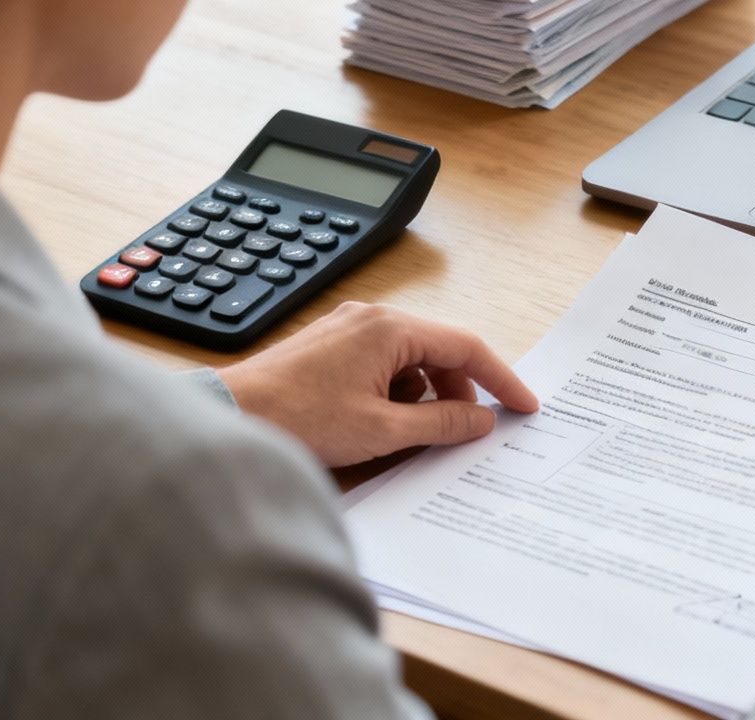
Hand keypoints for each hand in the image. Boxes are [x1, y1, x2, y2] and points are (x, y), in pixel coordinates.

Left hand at [217, 301, 538, 467]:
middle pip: (439, 352)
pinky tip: (381, 425)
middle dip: (457, 394)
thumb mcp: (382, 430)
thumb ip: (440, 424)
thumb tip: (481, 420)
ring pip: (411, 361)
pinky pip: (383, 365)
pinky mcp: (331, 348)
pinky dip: (395, 394)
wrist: (230, 415)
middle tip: (464, 434)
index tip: (524, 406)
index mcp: (390, 328)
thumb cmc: (298, 418)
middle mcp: (372, 318)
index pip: (466, 346)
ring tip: (410, 435)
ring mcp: (349, 330)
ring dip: (422, 397)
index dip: (501, 379)